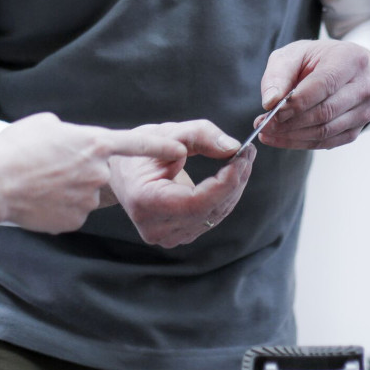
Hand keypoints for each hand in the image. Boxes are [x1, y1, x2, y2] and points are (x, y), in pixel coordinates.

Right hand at [0, 113, 187, 233]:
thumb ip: (68, 133)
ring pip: (85, 194)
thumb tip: (73, 141)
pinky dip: (58, 207)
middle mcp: (96, 172)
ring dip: (68, 189)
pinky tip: (38, 200)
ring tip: (38, 183)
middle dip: (82, 172)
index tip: (182, 151)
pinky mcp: (74, 220)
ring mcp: (87, 199)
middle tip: (51, 168)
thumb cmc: (14, 148)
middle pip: (100, 173)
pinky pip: (72, 212)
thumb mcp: (44, 124)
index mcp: (92, 143)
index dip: (160, 147)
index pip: (136, 144)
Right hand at [109, 120, 253, 248]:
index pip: (196, 202)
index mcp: (145, 203)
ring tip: (242, 160)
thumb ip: (199, 135)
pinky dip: (224, 196)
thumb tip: (232, 147)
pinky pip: (209, 218)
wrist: (120, 172)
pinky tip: (231, 175)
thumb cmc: (139, 150)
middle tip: (248, 153)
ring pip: (214, 216)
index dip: (225, 182)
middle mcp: (155, 228)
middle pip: (209, 210)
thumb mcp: (167, 133)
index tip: (242, 157)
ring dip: (233, 188)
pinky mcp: (177, 235)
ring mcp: (166, 236)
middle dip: (234, 181)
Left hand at [255, 39, 369, 149]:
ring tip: (268, 131)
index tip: (272, 111)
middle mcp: (364, 86)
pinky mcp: (357, 129)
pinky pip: (327, 142)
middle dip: (290, 122)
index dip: (297, 101)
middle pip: (326, 111)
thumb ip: (279, 74)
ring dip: (292, 135)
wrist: (340, 70)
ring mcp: (364, 110)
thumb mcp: (293, 54)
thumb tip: (270, 102)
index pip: (324, 84)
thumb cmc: (314, 60)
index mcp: (350, 59)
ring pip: (326, 131)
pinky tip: (281, 138)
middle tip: (264, 124)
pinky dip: (300, 143)